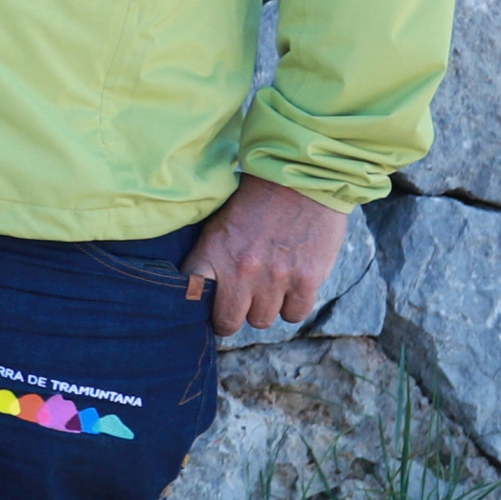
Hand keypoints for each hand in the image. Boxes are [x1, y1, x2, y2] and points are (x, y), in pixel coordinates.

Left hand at [183, 175, 347, 337]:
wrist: (303, 177)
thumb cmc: (257, 198)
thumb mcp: (220, 222)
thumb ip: (211, 256)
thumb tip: (201, 289)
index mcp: (213, 252)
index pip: (192, 296)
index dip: (198, 305)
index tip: (205, 304)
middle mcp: (242, 271)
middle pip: (228, 322)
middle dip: (231, 317)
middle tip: (238, 305)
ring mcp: (276, 278)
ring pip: (262, 321)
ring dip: (264, 308)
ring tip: (269, 287)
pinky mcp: (307, 280)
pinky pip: (294, 314)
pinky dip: (293, 305)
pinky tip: (292, 288)